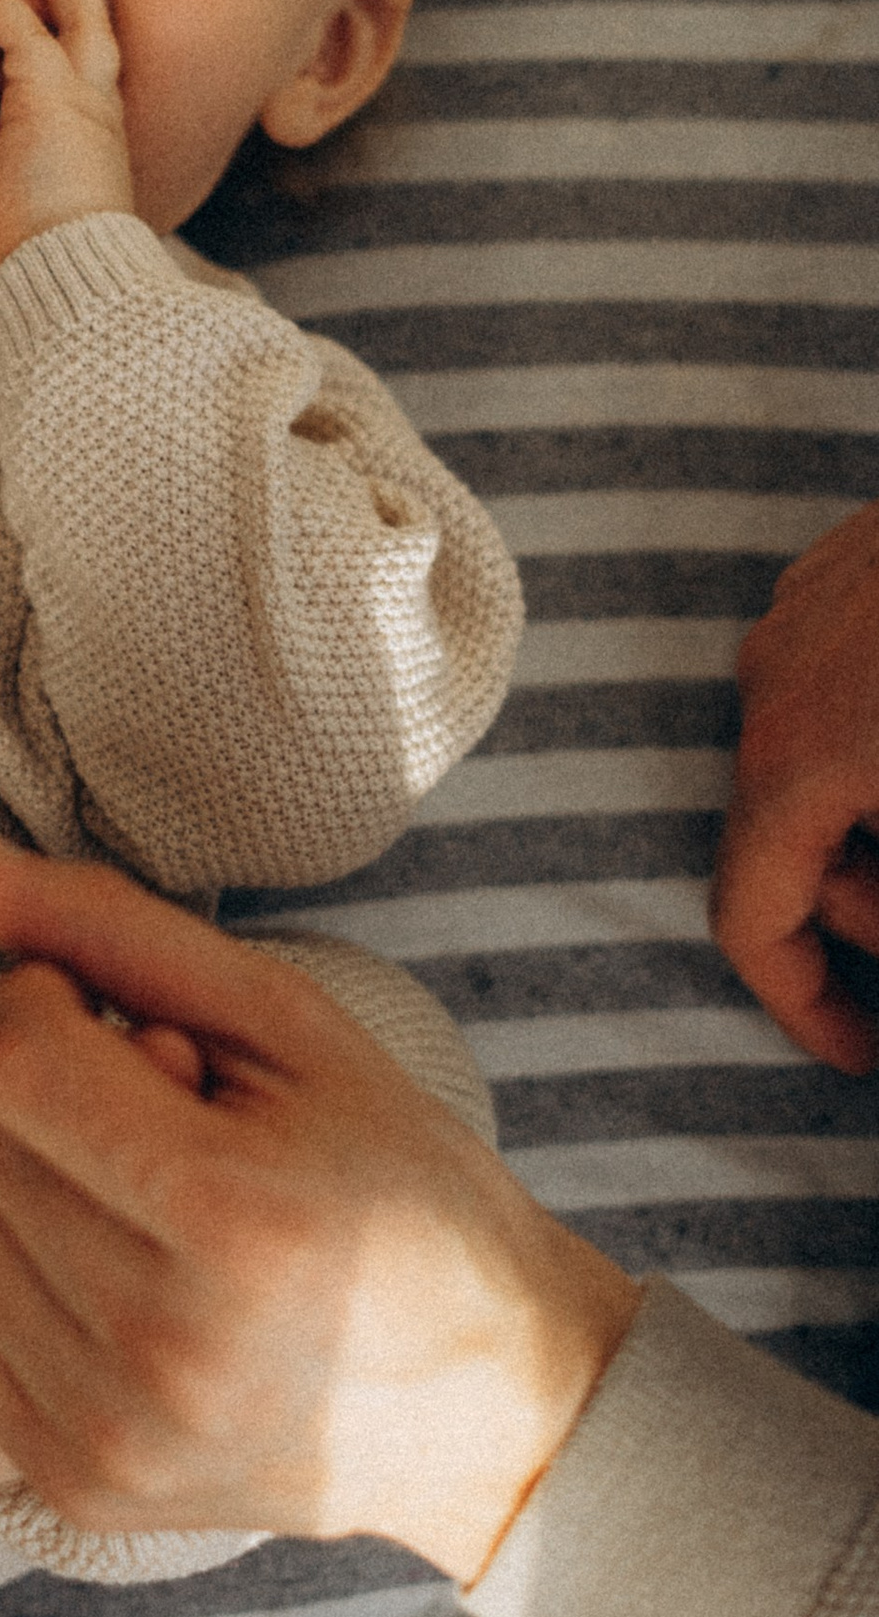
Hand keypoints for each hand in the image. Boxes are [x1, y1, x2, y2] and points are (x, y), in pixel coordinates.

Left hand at [0, 0, 134, 307]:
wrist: (63, 295)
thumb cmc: (30, 290)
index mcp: (89, 160)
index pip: (83, 92)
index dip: (66, 58)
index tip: (39, 38)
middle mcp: (97, 124)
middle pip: (99, 37)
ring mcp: (82, 105)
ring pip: (81, 18)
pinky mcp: (53, 96)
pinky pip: (23, 29)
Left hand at [0, 827, 637, 1587]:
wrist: (491, 1408)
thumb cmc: (399, 1188)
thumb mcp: (290, 1026)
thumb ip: (108, 929)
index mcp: (234, 1223)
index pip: (15, 1062)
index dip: (46, 1007)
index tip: (119, 1023)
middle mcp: (162, 1348)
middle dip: (46, 1102)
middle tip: (161, 1125)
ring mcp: (116, 1437)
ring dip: (18, 1187)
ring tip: (139, 1203)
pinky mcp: (82, 1489)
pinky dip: (4, 1277)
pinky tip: (104, 1272)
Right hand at [716, 498, 878, 1068]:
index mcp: (797, 759)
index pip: (750, 919)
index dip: (806, 1008)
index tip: (865, 1056)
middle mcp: (773, 681)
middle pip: (792, 843)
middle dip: (870, 913)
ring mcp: (808, 609)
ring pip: (821, 760)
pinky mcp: (854, 560)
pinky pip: (845, 679)